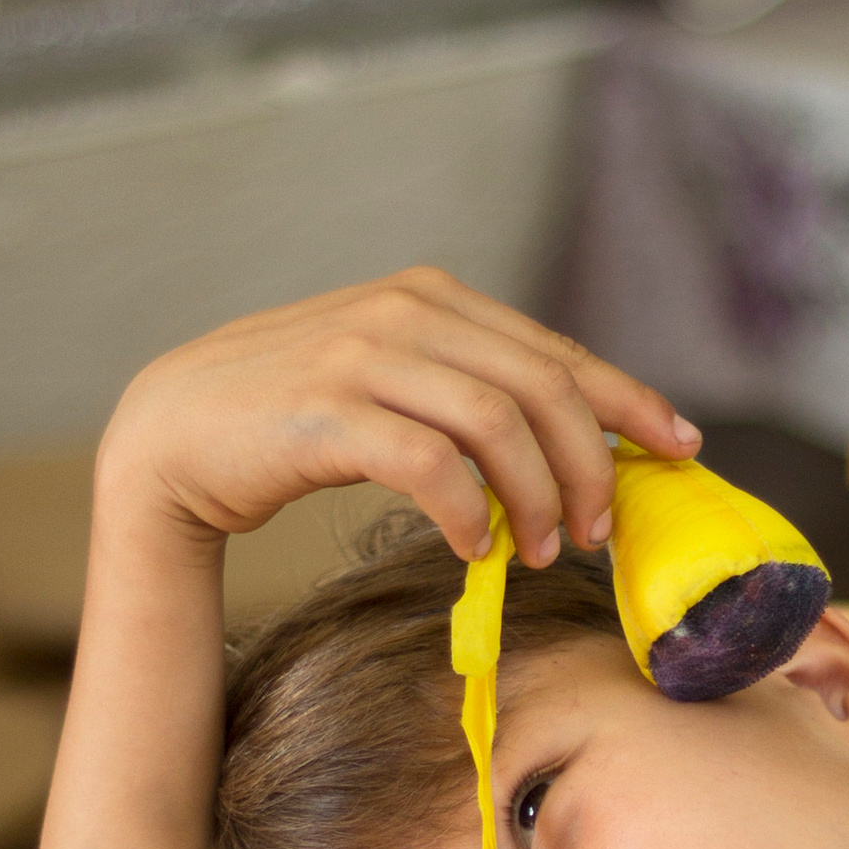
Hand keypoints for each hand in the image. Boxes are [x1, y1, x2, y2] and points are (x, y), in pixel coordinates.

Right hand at [99, 265, 699, 573]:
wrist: (169, 437)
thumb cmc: (289, 423)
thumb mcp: (389, 385)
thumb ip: (462, 391)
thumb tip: (564, 443)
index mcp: (431, 298)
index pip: (556, 350)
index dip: (628, 400)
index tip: (679, 447)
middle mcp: (403, 311)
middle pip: (543, 386)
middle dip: (589, 465)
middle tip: (593, 531)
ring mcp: (363, 355)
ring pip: (498, 423)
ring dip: (534, 498)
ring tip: (537, 551)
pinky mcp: (327, 412)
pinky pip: (430, 464)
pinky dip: (467, 512)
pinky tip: (471, 548)